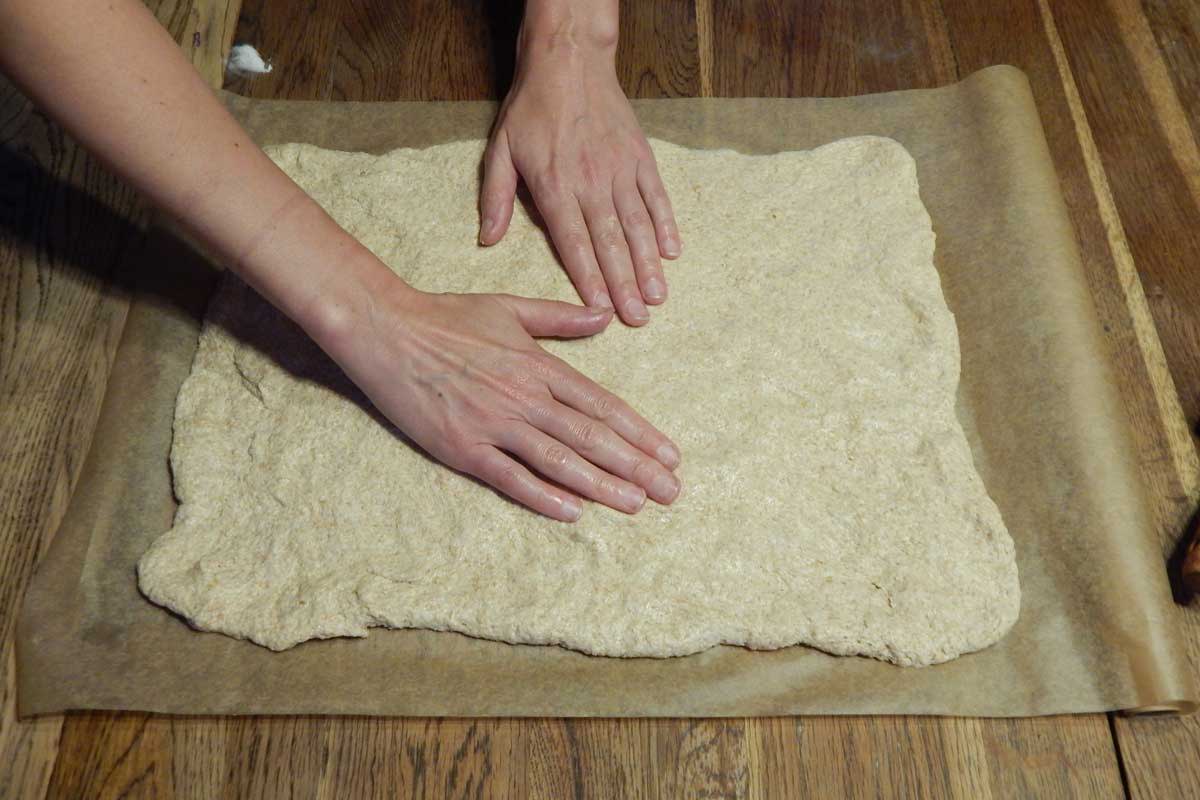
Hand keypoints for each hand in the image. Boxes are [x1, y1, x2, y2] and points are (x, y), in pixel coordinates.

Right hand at [323, 286, 681, 520]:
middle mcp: (524, 396)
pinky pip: (509, 477)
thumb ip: (560, 317)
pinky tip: (572, 512)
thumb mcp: (509, 307)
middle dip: (635, 466)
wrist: (386, 331)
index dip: (639, 432)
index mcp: (538, 365)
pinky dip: (542, 495)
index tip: (669, 454)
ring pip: (559, 460)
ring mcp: (493, 423)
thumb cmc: (446, 317)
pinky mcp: (463, 447)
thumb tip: (605, 316)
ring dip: (601, 484)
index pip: (601, 404)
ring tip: (636, 504)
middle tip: (670, 491)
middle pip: (591, 436)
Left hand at [479, 40, 680, 326]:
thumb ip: (495, 197)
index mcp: (555, 187)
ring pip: (637, 225)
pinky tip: (672, 252)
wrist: (568, 62)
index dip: (589, 279)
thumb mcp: (500, 150)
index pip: (573, 243)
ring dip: (649, 264)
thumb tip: (486, 239)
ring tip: (658, 296)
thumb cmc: (531, 109)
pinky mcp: (640, 157)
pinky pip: (656, 196)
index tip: (601, 311)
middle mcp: (591, 183)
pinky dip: (666, 224)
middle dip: (625, 284)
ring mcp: (620, 170)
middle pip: (610, 243)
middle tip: (639, 319)